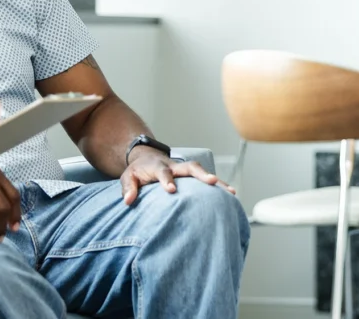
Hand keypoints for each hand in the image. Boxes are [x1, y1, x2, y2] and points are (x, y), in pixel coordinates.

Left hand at [119, 150, 235, 204]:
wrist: (147, 158)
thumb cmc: (138, 171)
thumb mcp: (128, 177)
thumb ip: (128, 188)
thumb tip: (129, 200)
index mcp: (158, 167)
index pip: (163, 172)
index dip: (167, 180)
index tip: (172, 190)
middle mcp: (174, 166)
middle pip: (190, 167)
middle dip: (201, 174)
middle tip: (213, 181)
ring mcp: (184, 170)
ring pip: (202, 172)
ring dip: (216, 181)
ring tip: (231, 192)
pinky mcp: (191, 176)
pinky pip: (206, 180)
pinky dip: (218, 187)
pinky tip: (230, 196)